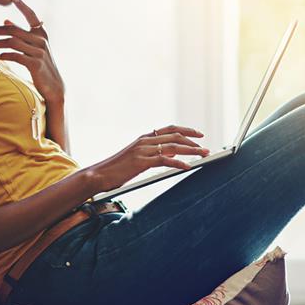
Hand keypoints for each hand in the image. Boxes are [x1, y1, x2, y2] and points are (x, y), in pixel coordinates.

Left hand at [0, 0, 64, 103]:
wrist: (54, 86)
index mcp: (42, 34)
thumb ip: (22, 35)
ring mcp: (39, 52)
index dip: (23, 6)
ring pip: (12, 42)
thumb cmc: (41, 66)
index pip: (31, 16)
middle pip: (13, 29)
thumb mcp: (34, 48)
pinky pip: (15, 56)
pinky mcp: (35, 64)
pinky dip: (5, 55)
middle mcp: (41, 40)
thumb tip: (6, 20)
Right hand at [91, 126, 209, 191]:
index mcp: (144, 138)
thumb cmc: (117, 169)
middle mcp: (145, 141)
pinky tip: (188, 167)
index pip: (170, 129)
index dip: (186, 130)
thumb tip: (171, 155)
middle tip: (206, 148)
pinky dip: (178, 163)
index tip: (199, 134)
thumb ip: (153, 155)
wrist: (99, 175)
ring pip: (173, 147)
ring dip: (191, 151)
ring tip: (203, 155)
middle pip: (175, 136)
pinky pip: (164, 160)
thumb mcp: (137, 158)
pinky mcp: (141, 162)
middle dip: (193, 141)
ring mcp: (143, 151)